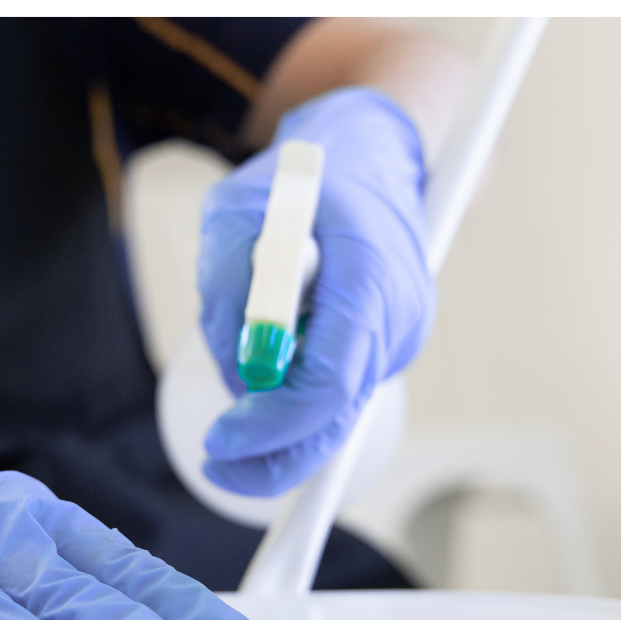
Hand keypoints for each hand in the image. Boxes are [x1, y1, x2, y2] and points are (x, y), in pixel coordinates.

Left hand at [197, 87, 434, 495]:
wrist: (370, 155)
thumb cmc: (301, 178)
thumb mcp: (234, 209)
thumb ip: (227, 287)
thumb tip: (238, 378)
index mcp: (368, 273)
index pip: (329, 381)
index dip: (273, 424)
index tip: (221, 440)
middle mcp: (399, 315)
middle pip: (338, 418)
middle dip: (274, 455)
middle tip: (216, 465)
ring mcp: (403, 336)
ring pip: (336, 412)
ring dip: (281, 424)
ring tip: (237, 388)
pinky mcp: (391, 347)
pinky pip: (340, 394)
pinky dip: (298, 402)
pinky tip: (272, 372)